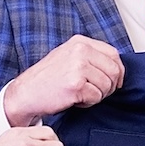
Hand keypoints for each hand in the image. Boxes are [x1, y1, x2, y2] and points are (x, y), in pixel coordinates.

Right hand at [2, 35, 124, 126]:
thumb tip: (115, 67)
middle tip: (97, 92)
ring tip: (81, 95)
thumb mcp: (68, 57)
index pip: (113, 54)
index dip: (118, 71)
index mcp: (80, 42)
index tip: (114, 82)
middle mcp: (80, 51)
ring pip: (107, 85)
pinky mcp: (76, 84)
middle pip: (114, 70)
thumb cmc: (47, 79)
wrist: (26, 93)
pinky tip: (75, 100)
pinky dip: (88, 103)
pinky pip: (96, 97)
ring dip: (97, 95)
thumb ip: (90, 56)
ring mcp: (78, 66)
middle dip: (110, 86)